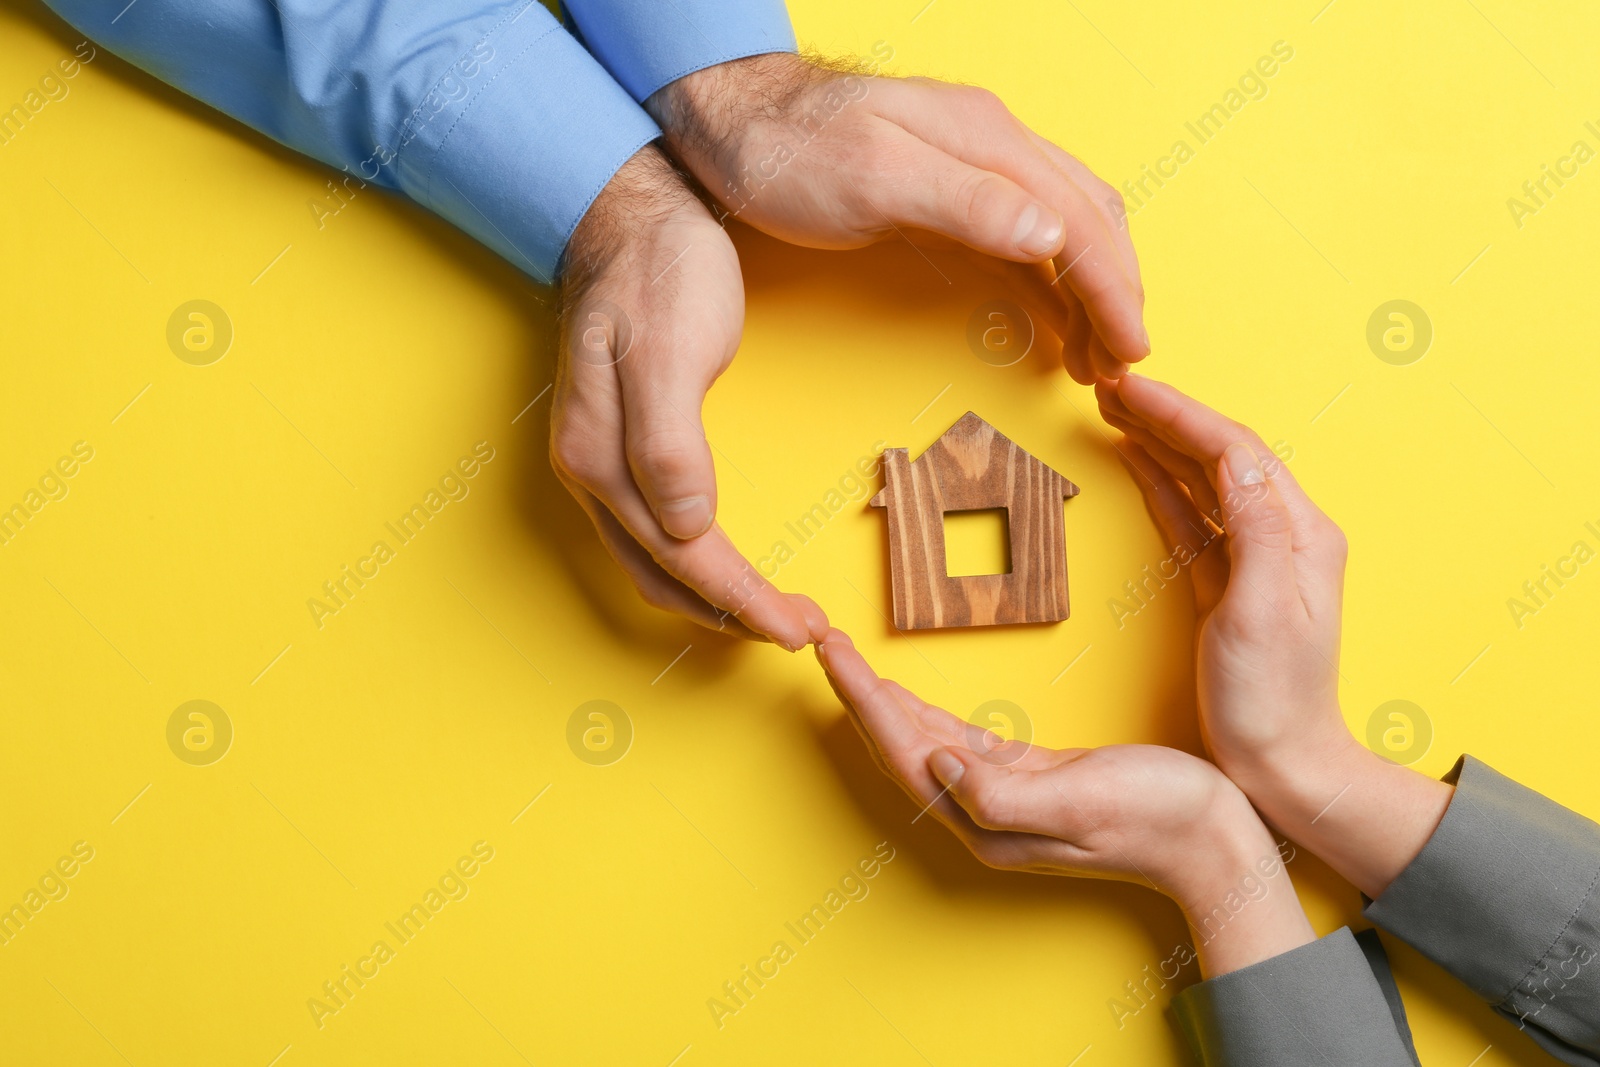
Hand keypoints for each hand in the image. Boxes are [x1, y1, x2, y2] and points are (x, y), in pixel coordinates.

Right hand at [553, 145, 825, 648]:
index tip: (797, 630)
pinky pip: (655, 535)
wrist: (632, 213)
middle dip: (734, 613)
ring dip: (715, 600)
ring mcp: (599, 464)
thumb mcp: (670, 348)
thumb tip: (687, 529)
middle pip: (665, 576)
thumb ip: (669, 443)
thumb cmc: (658, 270)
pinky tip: (732, 567)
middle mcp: (590, 473)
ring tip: (777, 613)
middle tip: (803, 630)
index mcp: (600, 457)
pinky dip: (697, 566)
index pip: (680, 557)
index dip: (740, 600)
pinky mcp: (620, 448)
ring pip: (656, 564)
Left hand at [646, 54, 1147, 383]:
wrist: (730, 118)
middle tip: (1121, 363)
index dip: (1114, 289)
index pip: (1079, 220)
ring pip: (1066, 225)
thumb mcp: (874, 177)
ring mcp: (974, 164)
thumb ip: (966, 204)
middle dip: (1117, 293)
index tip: (1132, 349)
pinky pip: (1026, 233)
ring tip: (1097, 355)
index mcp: (987, 140)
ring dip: (1091, 290)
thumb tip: (1051, 235)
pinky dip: (1052, 279)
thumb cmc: (789, 150)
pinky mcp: (948, 187)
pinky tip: (1054, 316)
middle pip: (1089, 219)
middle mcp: (993, 145)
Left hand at [815, 628, 1313, 976]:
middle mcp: (984, 817)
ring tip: (847, 661)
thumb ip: (1003, 793)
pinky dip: (925, 715)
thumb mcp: (1082, 803)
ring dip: (883, 701)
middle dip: (858, 695)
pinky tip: (905, 696)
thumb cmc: (1161, 820)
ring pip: (922, 744)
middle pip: (900, 748)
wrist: (1217, 844)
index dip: (863, 701)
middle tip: (822, 642)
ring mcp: (1004, 800)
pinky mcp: (1028, 779)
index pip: (904, 754)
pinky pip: (958, 743)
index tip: (831, 653)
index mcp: (988, 824)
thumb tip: (936, 764)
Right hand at [1096, 373, 1451, 896]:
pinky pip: (1192, 518)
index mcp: (1299, 534)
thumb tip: (1233, 456)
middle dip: (1166, 416)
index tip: (1129, 388)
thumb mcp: (1261, 608)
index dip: (1180, 413)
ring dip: (1161, 442)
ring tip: (1116, 412)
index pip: (1235, 450)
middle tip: (1111, 388)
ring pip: (1203, 480)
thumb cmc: (1273, 699)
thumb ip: (1253, 526)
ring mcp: (1255, 559)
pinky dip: (1162, 485)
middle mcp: (1283, 536)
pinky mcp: (1227, 585)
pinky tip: (1137, 464)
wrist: (1284, 768)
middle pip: (1220, 455)